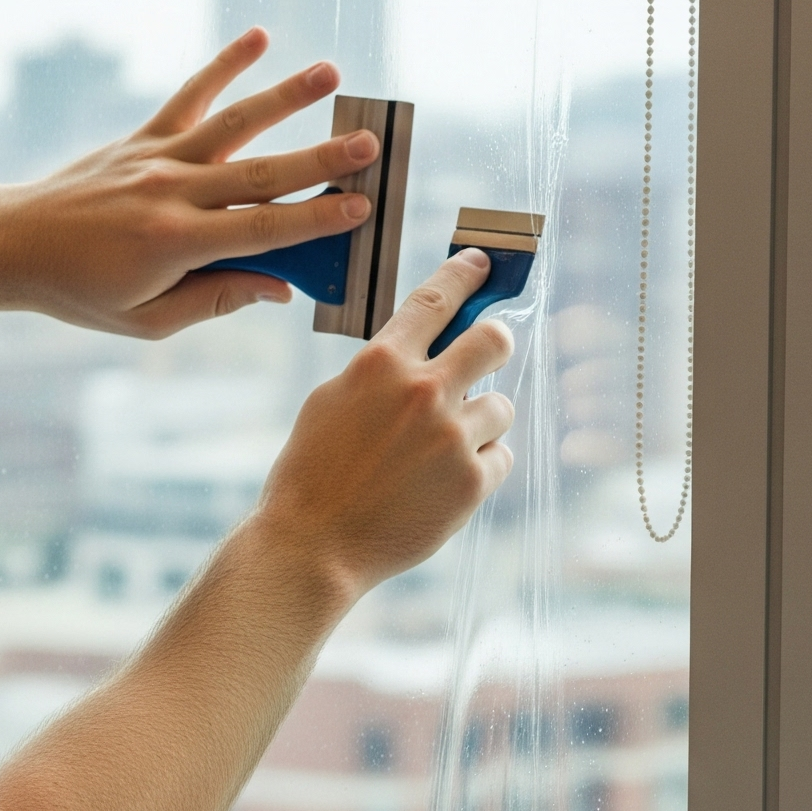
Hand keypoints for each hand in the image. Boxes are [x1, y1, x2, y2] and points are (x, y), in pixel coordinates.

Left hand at [0, 29, 382, 337]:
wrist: (14, 245)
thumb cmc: (82, 292)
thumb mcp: (148, 320)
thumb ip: (216, 299)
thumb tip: (280, 286)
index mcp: (174, 245)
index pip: (261, 231)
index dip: (315, 220)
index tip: (360, 207)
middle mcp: (170, 194)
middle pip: (259, 174)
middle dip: (318, 159)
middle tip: (369, 145)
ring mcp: (156, 158)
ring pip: (232, 123)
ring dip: (284, 97)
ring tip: (330, 74)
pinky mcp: (142, 138)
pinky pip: (189, 96)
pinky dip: (223, 66)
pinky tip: (259, 37)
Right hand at [255, 250, 516, 596]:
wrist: (313, 546)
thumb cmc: (311, 474)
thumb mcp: (330, 401)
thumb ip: (378, 372)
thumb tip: (420, 355)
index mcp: (380, 365)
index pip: (435, 301)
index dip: (463, 275)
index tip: (481, 264)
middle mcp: (422, 392)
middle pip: (493, 340)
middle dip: (495, 344)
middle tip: (487, 357)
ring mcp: (452, 437)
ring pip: (500, 407)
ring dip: (479, 422)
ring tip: (440, 451)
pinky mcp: (472, 481)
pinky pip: (499, 457)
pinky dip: (478, 468)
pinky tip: (440, 485)